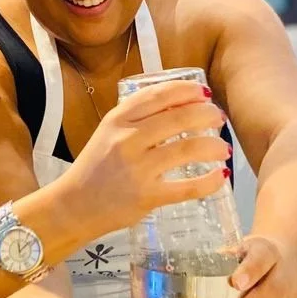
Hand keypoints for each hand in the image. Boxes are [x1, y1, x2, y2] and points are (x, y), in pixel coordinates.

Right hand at [63, 81, 230, 233]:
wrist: (73, 206)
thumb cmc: (95, 169)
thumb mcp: (108, 134)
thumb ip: (138, 120)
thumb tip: (181, 107)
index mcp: (117, 120)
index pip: (157, 96)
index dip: (186, 90)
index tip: (204, 92)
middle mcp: (127, 140)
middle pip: (178, 118)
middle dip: (206, 114)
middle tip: (219, 118)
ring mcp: (138, 169)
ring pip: (187, 149)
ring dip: (212, 146)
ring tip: (223, 148)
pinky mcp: (147, 196)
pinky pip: (187, 187)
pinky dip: (209, 181)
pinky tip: (220, 176)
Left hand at [218, 237, 296, 297]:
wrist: (285, 263)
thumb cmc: (249, 260)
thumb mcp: (236, 251)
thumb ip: (217, 260)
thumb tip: (179, 272)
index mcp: (268, 253)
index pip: (262, 258)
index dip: (251, 270)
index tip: (236, 283)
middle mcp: (284, 278)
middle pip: (272, 295)